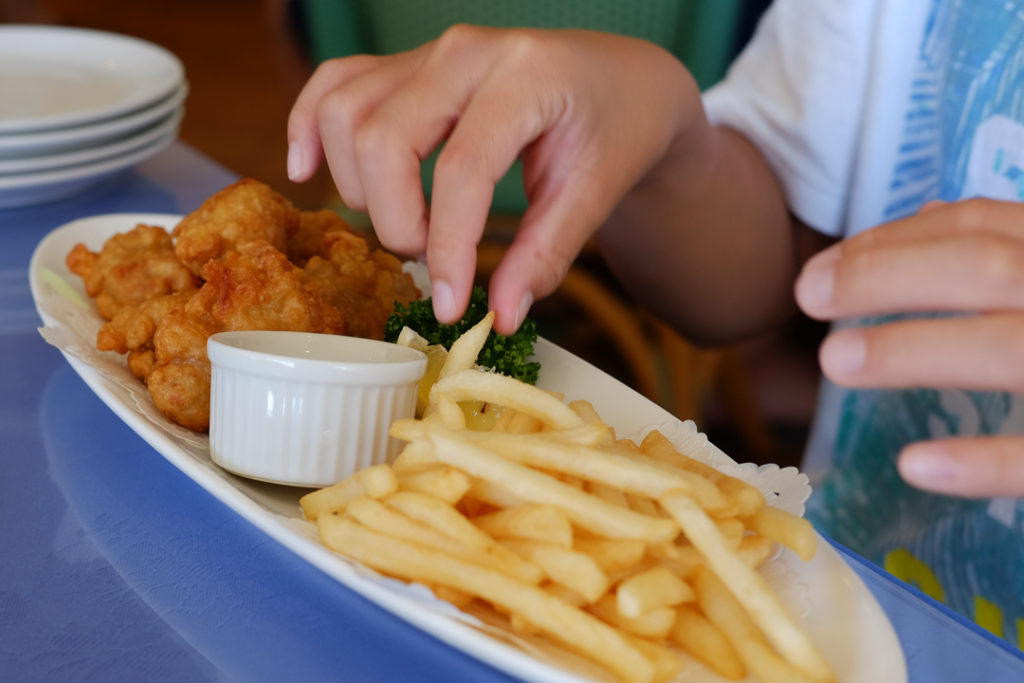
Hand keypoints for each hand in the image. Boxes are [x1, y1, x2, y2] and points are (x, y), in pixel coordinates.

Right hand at [287, 26, 696, 333]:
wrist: (617, 78)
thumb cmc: (615, 129)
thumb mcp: (597, 193)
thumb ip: (545, 254)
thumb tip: (499, 317)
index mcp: (525, 76)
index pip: (462, 169)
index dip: (448, 248)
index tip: (449, 306)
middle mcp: (464, 51)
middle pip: (384, 140)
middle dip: (397, 222)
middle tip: (434, 261)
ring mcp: (427, 52)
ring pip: (347, 114)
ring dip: (360, 187)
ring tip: (409, 226)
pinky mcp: (404, 65)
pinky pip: (334, 84)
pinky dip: (309, 126)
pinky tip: (307, 172)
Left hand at [795, 198, 1023, 496]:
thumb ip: (1014, 255)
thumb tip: (914, 226)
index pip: (988, 225)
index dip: (896, 239)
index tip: (825, 263)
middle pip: (992, 268)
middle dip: (889, 275)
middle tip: (809, 296)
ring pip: (1017, 347)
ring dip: (919, 349)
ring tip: (837, 360)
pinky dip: (991, 459)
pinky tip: (918, 464)